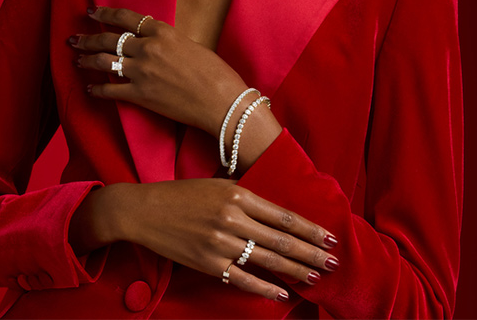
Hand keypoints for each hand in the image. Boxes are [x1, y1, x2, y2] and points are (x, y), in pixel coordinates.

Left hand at [72, 6, 247, 133]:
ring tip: (76, 59)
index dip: (104, 14)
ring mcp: (141, 72)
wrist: (222, 101)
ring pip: (103, 61)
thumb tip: (152, 44)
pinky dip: (96, 89)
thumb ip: (167, 42)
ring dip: (86, 60)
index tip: (91, 12)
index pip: (125, 18)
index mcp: (162, 32)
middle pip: (108, 39)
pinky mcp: (140, 95)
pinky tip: (89, 89)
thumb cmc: (215, 74)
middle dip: (87, 38)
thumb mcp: (190, 45)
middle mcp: (147, 48)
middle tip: (75, 39)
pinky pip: (110, 90)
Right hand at [111, 179, 339, 300]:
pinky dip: (266, 287)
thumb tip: (277, 211)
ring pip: (268, 259)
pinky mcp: (208, 263)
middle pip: (282, 240)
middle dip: (312, 253)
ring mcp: (220, 242)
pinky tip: (283, 292)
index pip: (284, 215)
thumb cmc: (182, 195)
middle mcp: (232, 217)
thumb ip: (245, 195)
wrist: (142, 210)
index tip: (329, 237)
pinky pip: (244, 279)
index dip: (310, 229)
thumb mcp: (216, 184)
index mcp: (237, 194)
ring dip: (296, 271)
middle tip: (333, 262)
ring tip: (316, 276)